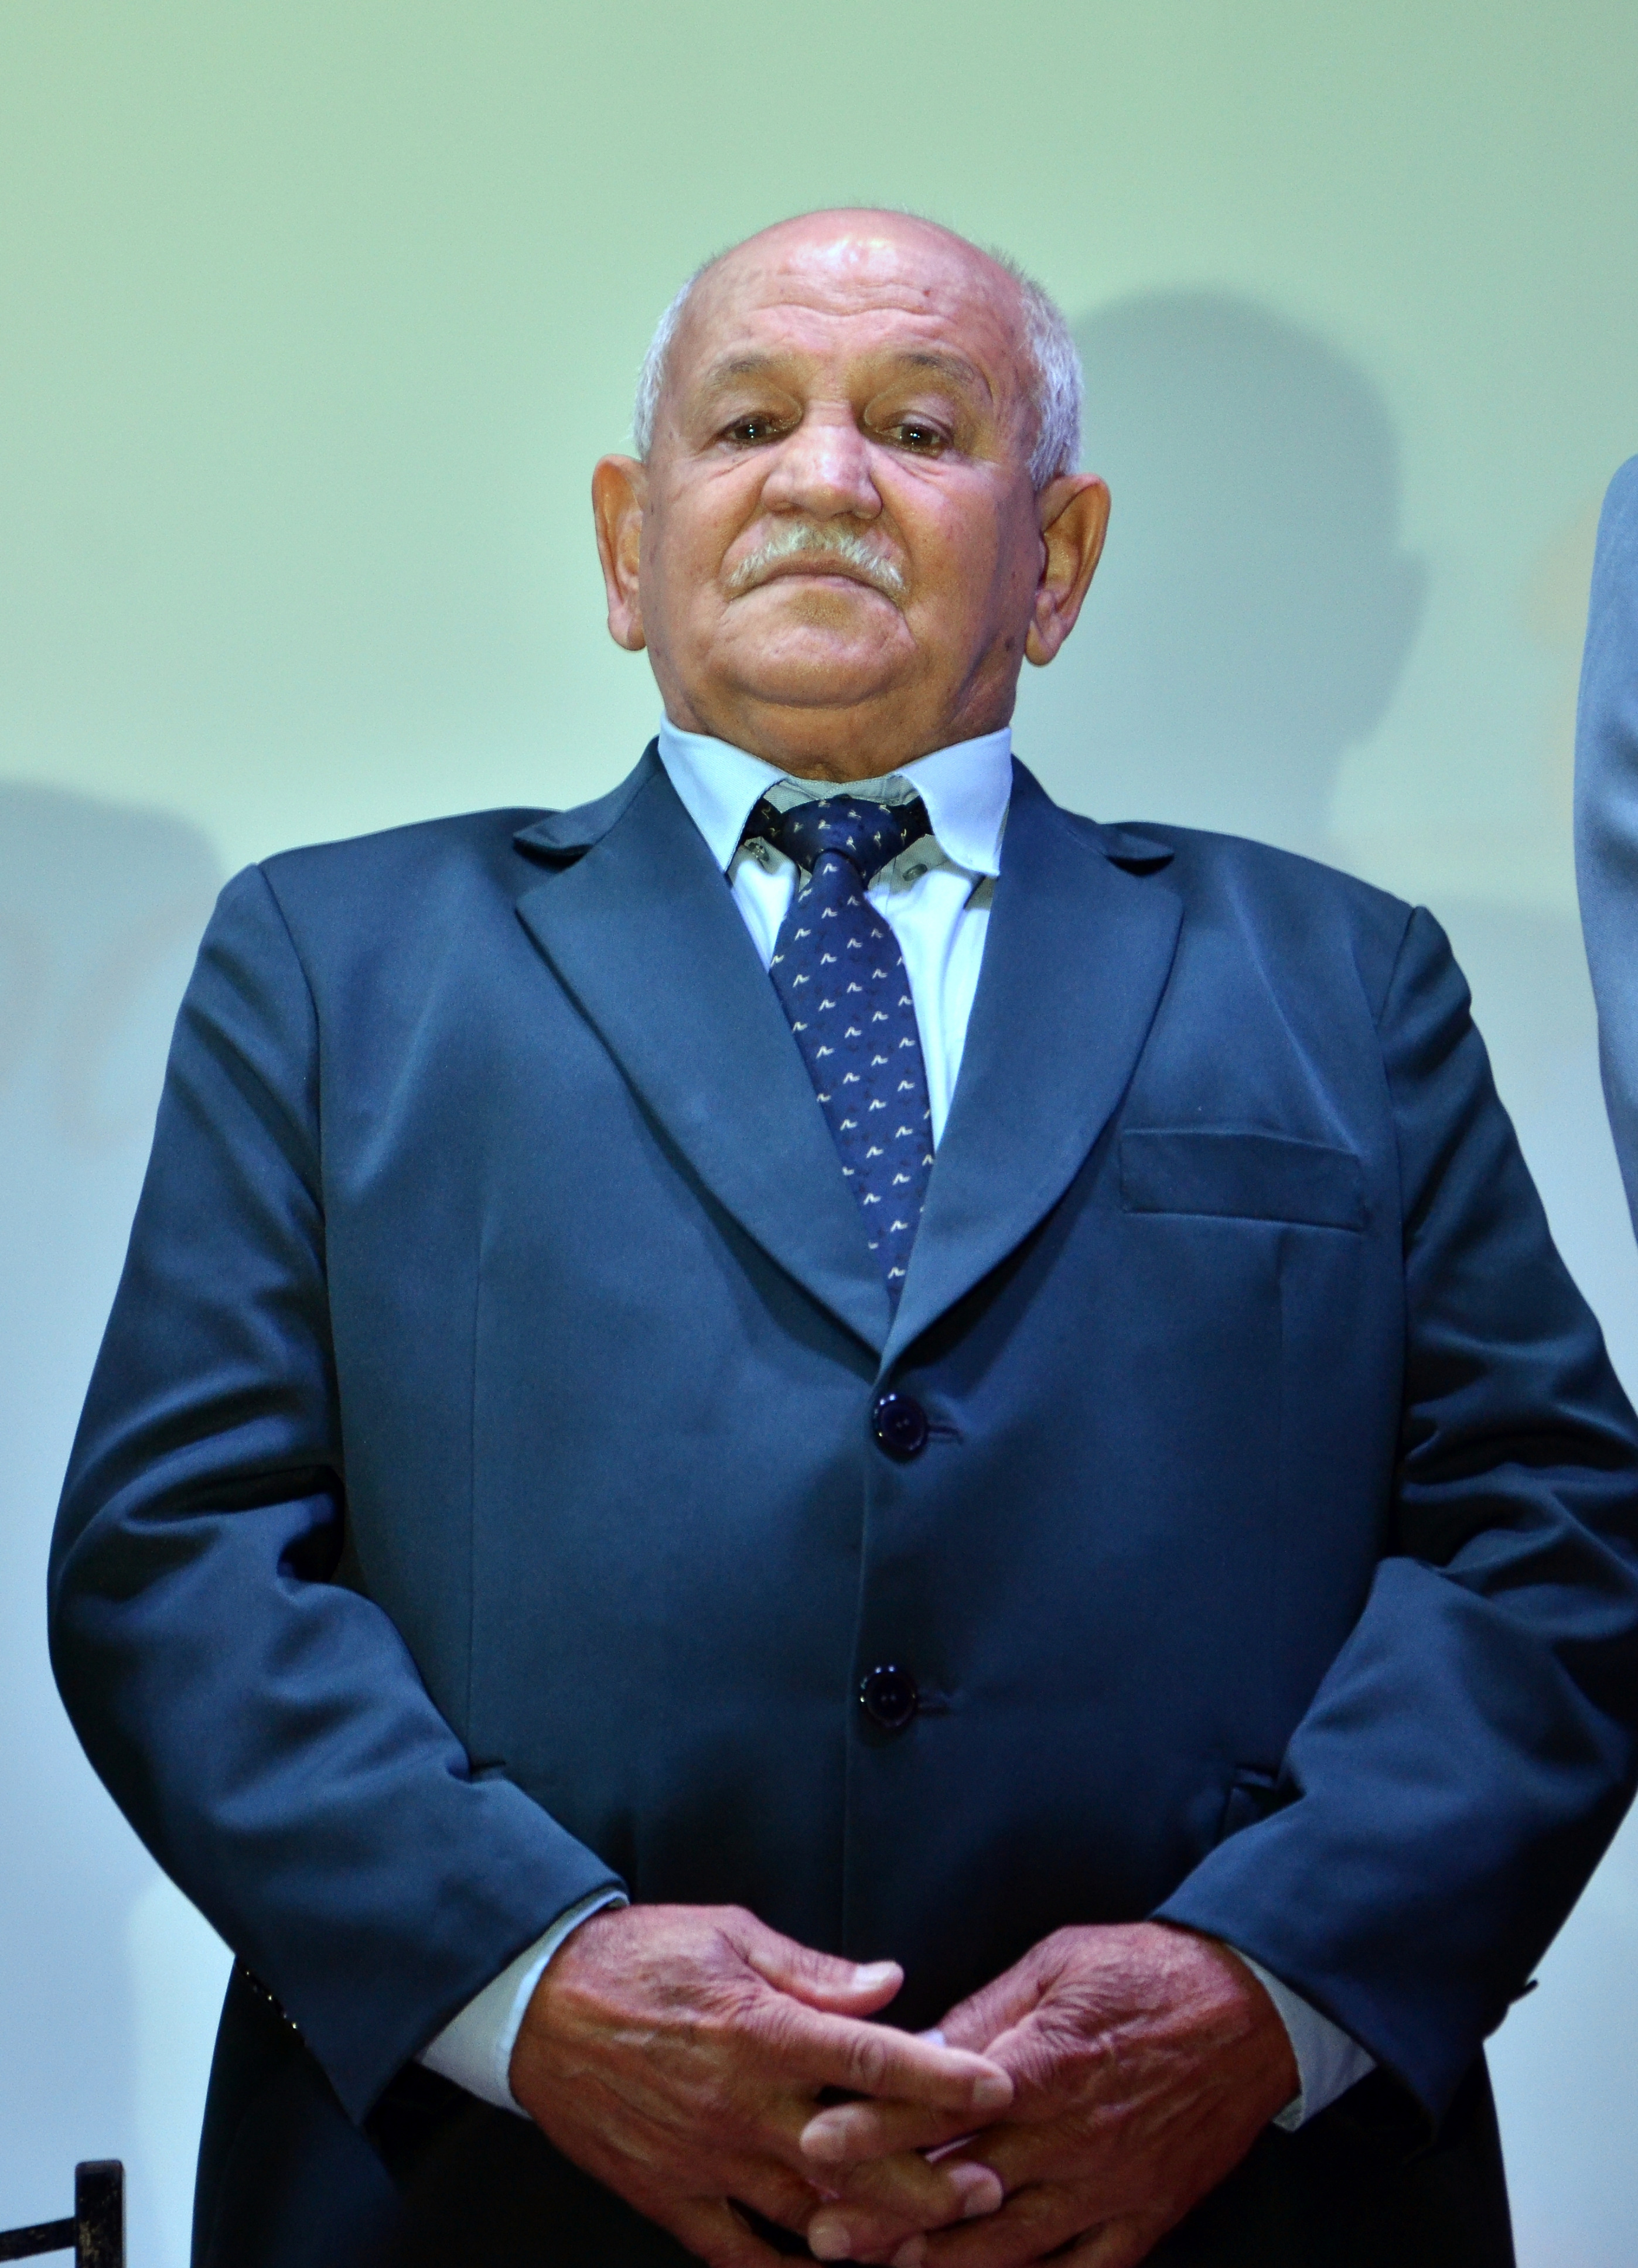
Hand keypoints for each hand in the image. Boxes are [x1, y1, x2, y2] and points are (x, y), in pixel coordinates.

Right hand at [508, 1903, 1015, 2266]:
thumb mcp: (731, 1934)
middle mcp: (742, 2104)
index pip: (872, 2060)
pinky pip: (740, 2255)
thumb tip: (890, 1985)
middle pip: (855, 2157)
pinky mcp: (670, 2197)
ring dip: (875, 2230)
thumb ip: (815, 1971)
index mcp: (762, 2028)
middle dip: (928, 2178)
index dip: (941, 2077)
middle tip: (987, 2184)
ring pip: (810, 2214)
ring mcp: (707, 2160)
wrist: (538, 2001)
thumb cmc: (641, 1956)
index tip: (997, 2086)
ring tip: (932, 2241)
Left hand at [797, 1922, 1298, 2266]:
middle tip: (823, 2233)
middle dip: (887, 2212)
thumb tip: (914, 2044)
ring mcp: (1108, 2188)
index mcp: (1045, 2064)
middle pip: (962, 2186)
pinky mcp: (1142, 2219)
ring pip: (1010, 2243)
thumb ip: (984, 2015)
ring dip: (941, 2261)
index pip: (944, 2105)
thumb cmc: (1143, 1973)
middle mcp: (1072, 2137)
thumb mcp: (1055, 1966)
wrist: (1252, 2010)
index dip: (877, 2126)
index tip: (816, 2142)